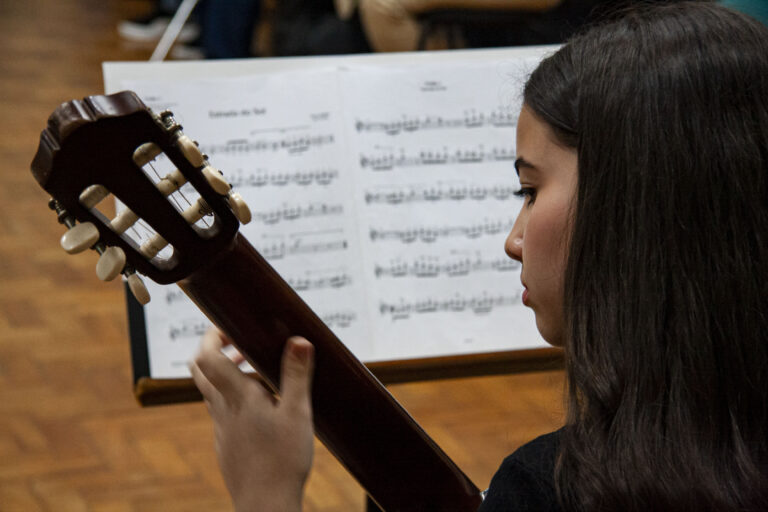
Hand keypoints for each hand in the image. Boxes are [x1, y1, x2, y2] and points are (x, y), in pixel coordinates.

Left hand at [190, 329, 314, 511]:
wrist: (265, 506)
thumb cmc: (282, 461)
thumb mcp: (297, 414)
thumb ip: (296, 375)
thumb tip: (298, 340)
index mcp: (237, 397)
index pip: (206, 357)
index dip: (212, 336)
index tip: (232, 327)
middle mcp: (222, 410)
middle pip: (200, 371)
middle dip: (216, 351)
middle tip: (243, 346)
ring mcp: (221, 429)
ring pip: (214, 393)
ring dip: (231, 377)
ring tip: (264, 376)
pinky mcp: (227, 445)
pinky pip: (225, 414)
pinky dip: (238, 401)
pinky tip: (266, 411)